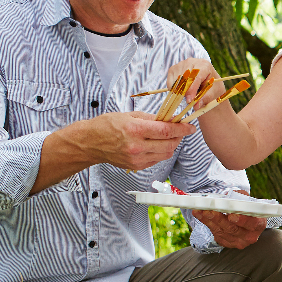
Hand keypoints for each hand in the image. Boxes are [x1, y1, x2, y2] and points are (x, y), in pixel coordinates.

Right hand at [74, 111, 195, 170]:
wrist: (90, 143)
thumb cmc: (107, 126)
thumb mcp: (130, 115)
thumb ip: (152, 118)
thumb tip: (171, 119)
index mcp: (135, 130)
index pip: (166, 131)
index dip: (182, 129)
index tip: (190, 127)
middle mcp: (136, 146)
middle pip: (169, 144)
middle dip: (179, 137)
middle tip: (180, 130)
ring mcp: (136, 159)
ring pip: (166, 154)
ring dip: (171, 145)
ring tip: (167, 137)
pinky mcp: (136, 166)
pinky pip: (157, 160)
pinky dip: (161, 152)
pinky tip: (156, 144)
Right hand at [168, 57, 223, 106]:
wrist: (207, 82)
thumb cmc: (211, 87)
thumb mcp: (212, 93)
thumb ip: (204, 99)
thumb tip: (196, 106)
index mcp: (204, 65)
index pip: (195, 77)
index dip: (192, 89)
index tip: (190, 101)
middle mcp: (192, 61)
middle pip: (184, 77)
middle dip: (185, 91)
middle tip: (187, 102)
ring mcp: (181, 64)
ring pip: (176, 80)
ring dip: (179, 91)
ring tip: (187, 97)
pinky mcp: (173, 69)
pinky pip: (170, 82)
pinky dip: (174, 90)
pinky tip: (181, 93)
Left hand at [192, 204, 267, 248]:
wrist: (242, 217)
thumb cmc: (245, 207)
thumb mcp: (246, 199)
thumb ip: (239, 197)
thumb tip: (226, 197)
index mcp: (259, 224)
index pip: (252, 223)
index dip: (242, 220)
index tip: (231, 215)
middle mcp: (250, 236)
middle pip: (233, 229)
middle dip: (219, 219)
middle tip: (209, 211)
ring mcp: (238, 242)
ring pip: (221, 232)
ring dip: (209, 220)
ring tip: (200, 210)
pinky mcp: (227, 243)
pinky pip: (215, 234)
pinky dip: (206, 223)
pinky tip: (199, 215)